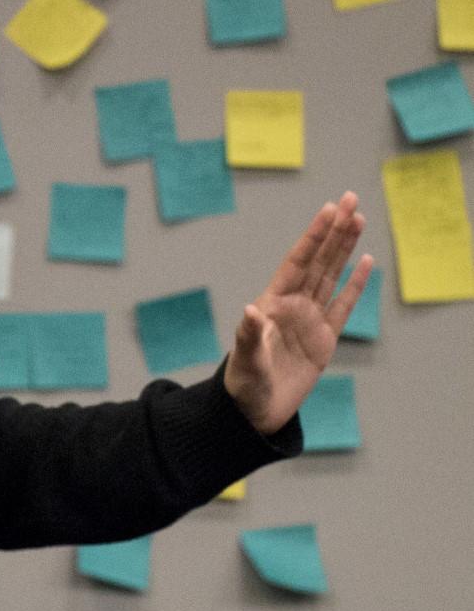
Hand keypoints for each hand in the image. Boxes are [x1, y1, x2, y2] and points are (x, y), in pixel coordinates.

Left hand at [223, 192, 371, 435]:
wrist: (254, 412)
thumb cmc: (243, 384)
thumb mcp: (246, 360)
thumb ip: (250, 336)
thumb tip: (251, 311)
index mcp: (272, 303)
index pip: (298, 261)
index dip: (314, 236)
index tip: (329, 210)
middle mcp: (292, 305)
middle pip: (319, 260)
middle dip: (334, 230)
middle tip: (351, 198)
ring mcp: (310, 320)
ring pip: (332, 275)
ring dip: (345, 248)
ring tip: (358, 218)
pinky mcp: (324, 339)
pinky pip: (344, 306)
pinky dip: (355, 284)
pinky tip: (366, 261)